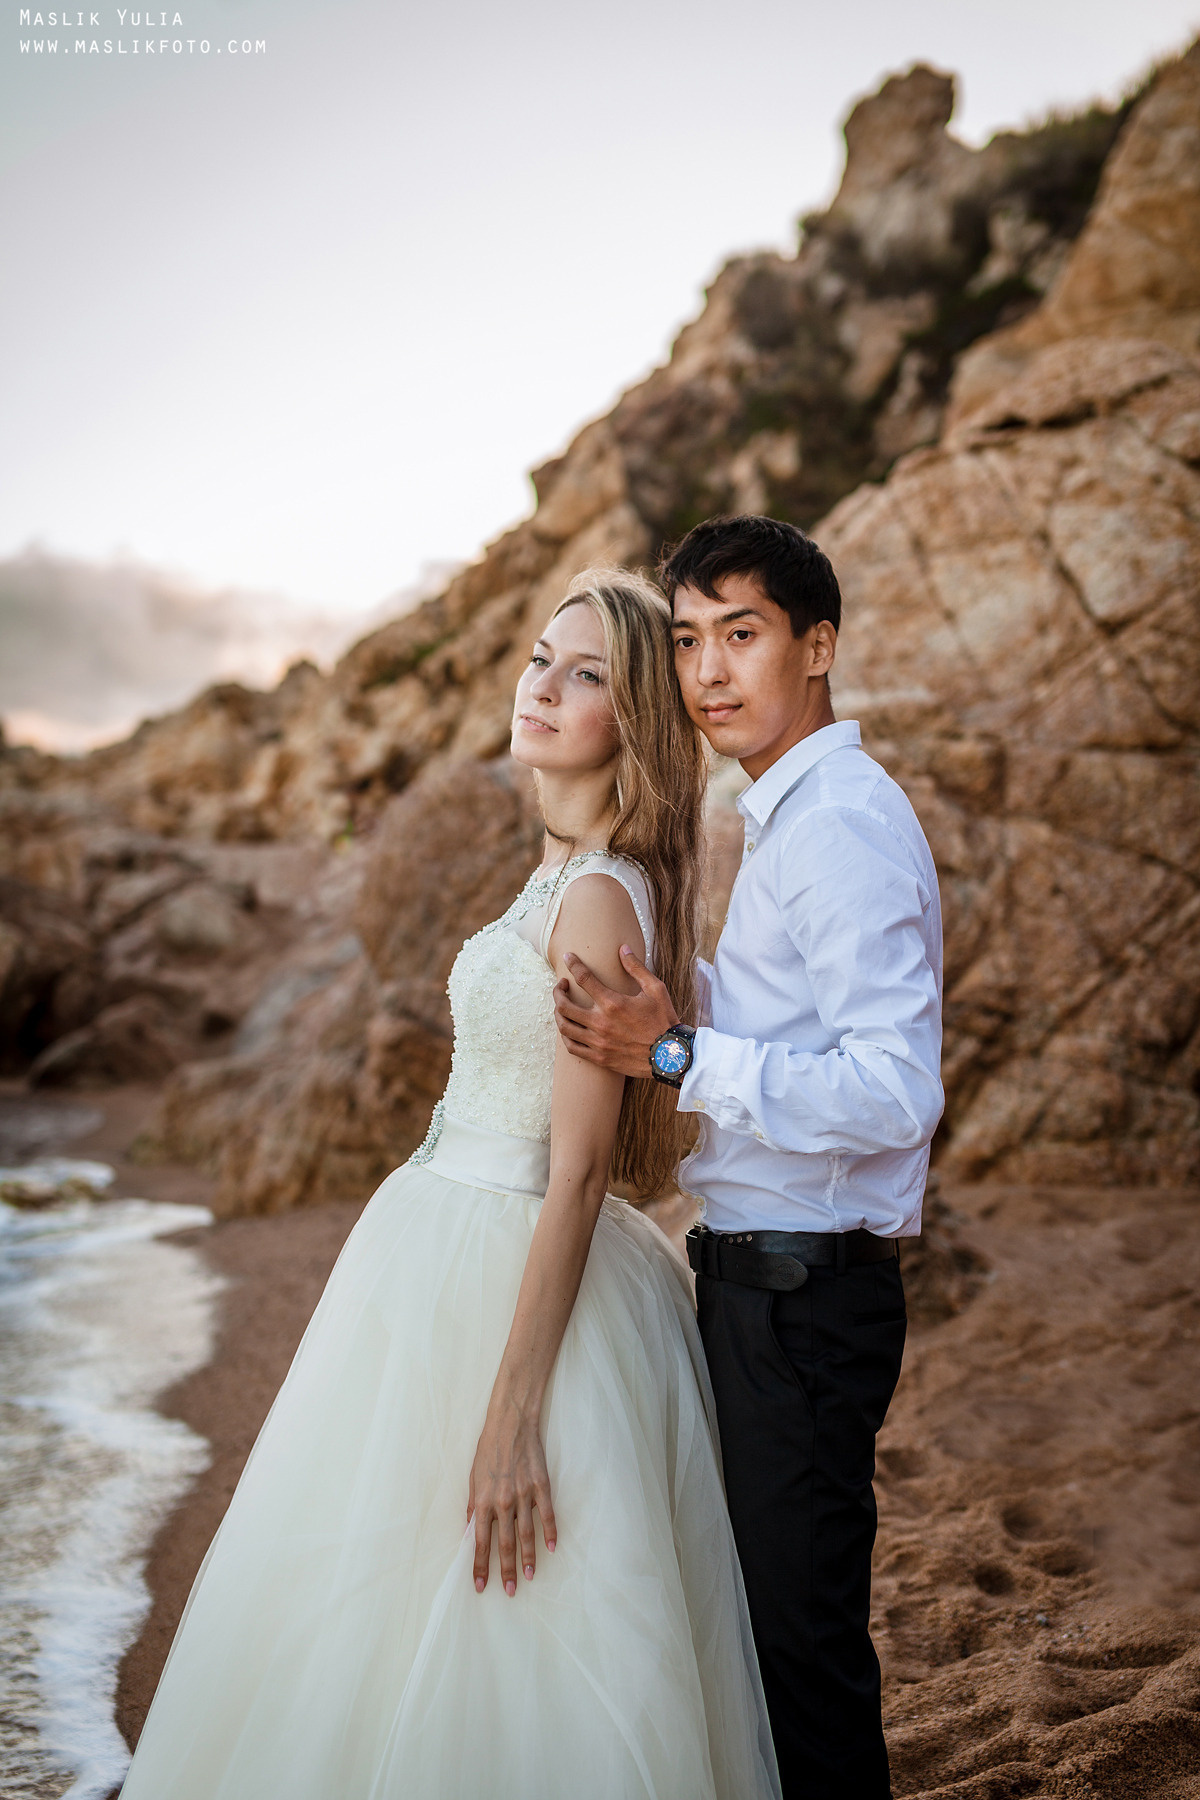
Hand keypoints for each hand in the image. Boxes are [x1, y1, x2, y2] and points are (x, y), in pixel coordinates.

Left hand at [467, 1401, 556, 1595]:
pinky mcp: (540, 1485)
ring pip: (526, 1534)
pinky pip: (546, 1514)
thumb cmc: (487, 1448)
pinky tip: (551, 1548)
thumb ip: (473, 1506)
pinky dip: (550, 1532)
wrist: (510, 1422)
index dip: (480, 1566)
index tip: (481, 1586)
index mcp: (482, 1500)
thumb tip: (470, 1530)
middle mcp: (502, 1501)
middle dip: (505, 1570)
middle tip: (510, 1591)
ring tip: (530, 1576)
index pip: (481, 1542)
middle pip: (504, 1544)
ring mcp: (523, 1494)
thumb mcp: (472, 1477)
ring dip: (528, 1557)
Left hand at [553, 945, 677, 1078]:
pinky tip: (569, 1029)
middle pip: (564, 1005)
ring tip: (562, 1007)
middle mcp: (601, 1023)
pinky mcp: (599, 1058)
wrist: (671, 1057)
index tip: (568, 957)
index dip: (573, 964)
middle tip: (561, 986)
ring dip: (558, 1013)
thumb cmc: (664, 1020)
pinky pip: (572, 1047)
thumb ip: (636, 968)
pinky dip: (566, 1036)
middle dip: (558, 992)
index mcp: (613, 1003)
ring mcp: (598, 1042)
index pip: (583, 978)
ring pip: (564, 1027)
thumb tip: (623, 948)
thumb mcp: (655, 990)